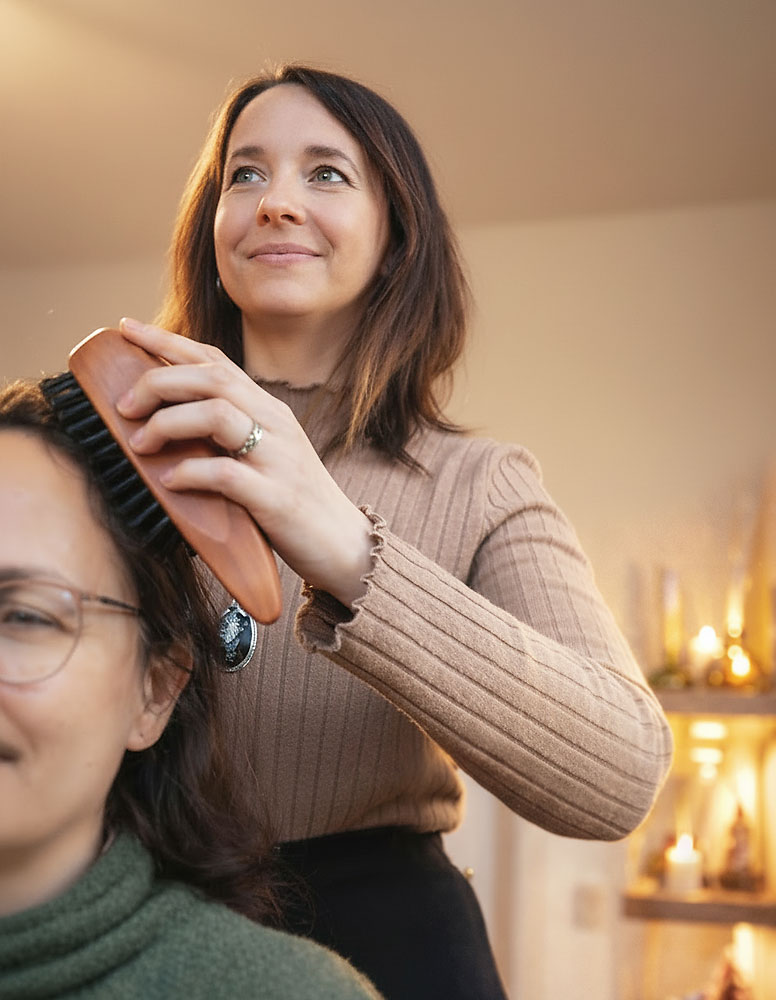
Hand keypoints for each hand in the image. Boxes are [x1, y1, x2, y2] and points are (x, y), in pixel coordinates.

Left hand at [115, 318, 372, 606]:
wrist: (343, 544)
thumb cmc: (293, 501)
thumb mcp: (264, 454)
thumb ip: (228, 433)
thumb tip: (166, 421)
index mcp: (269, 410)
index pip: (216, 361)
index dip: (168, 341)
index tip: (126, 329)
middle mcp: (276, 424)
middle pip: (212, 379)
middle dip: (159, 382)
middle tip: (124, 405)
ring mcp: (278, 459)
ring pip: (217, 414)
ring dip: (169, 423)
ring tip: (140, 443)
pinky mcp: (276, 498)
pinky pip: (225, 474)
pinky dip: (189, 473)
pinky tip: (170, 482)